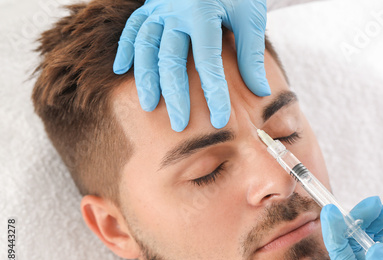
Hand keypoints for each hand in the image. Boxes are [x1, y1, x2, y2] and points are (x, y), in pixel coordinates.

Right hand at [113, 0, 269, 131]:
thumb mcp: (250, 16)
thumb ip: (251, 53)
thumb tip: (261, 92)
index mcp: (203, 11)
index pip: (208, 61)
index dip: (214, 92)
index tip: (219, 119)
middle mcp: (175, 10)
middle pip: (171, 58)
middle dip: (175, 94)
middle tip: (180, 124)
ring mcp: (158, 7)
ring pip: (146, 46)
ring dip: (146, 78)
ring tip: (150, 106)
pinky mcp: (149, 6)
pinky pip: (132, 27)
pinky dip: (125, 48)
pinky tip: (121, 70)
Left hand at [320, 197, 382, 259]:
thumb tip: (373, 249)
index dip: (336, 238)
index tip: (331, 214)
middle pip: (352, 251)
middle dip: (356, 224)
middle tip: (371, 203)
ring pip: (363, 244)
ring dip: (369, 223)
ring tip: (382, 206)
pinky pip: (378, 245)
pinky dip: (381, 228)